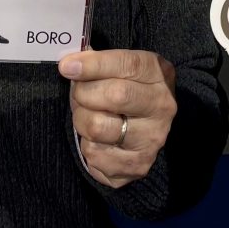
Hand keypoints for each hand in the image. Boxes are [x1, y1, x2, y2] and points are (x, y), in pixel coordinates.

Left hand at [59, 49, 176, 187]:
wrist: (142, 131)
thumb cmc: (123, 92)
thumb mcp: (117, 69)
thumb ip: (96, 62)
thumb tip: (69, 64)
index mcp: (158, 73)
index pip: (127, 64)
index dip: (93, 65)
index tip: (67, 67)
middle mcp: (162, 105)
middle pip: (115, 95)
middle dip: (84, 94)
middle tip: (79, 95)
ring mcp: (152, 138)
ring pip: (98, 127)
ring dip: (82, 121)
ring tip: (88, 117)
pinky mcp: (138, 165)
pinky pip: (95, 154)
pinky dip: (87, 146)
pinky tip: (98, 140)